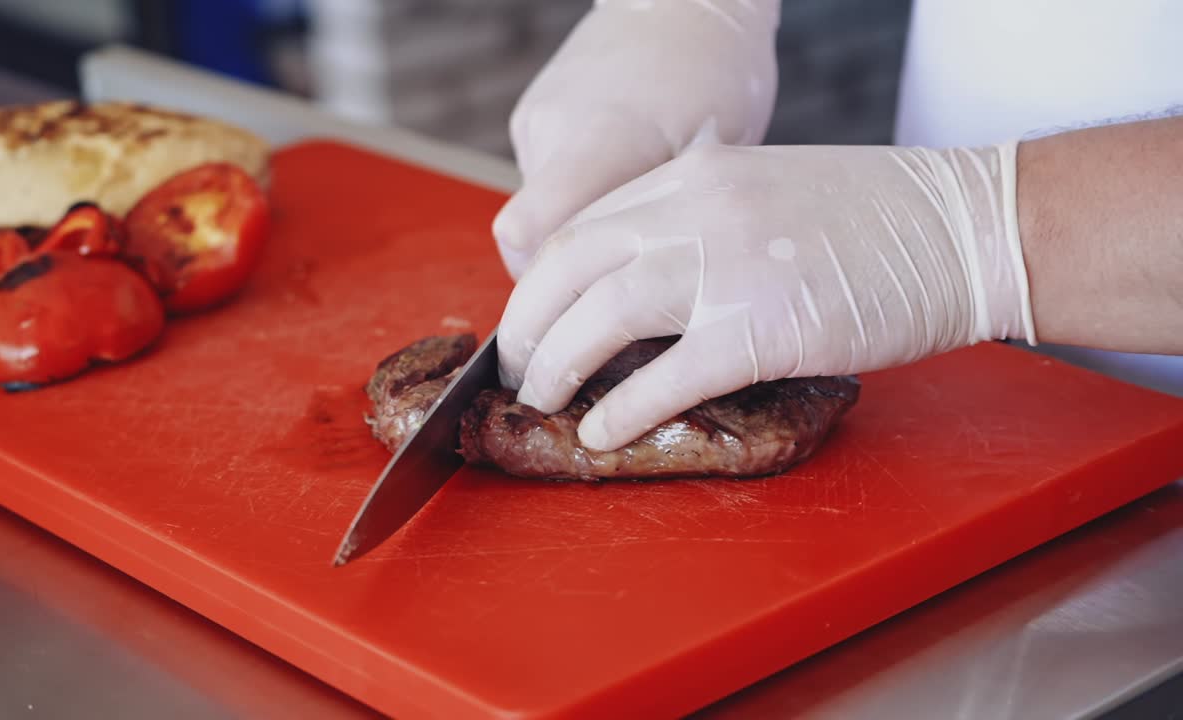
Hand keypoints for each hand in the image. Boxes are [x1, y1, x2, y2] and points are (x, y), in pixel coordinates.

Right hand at [492, 0, 780, 277]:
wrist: (684, 1)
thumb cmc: (717, 75)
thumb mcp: (712, 159)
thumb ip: (667, 225)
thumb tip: (648, 301)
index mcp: (602, 140)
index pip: (528, 237)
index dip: (542, 288)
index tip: (577, 309)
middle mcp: (555, 130)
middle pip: (531, 238)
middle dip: (566, 272)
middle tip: (618, 275)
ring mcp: (537, 120)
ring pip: (539, 212)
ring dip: (576, 230)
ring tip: (629, 214)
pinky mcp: (531, 114)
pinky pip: (544, 179)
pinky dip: (574, 195)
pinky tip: (616, 179)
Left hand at [497, 143, 1036, 450]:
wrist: (970, 226)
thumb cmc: (881, 217)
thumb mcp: (769, 186)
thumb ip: (702, 214)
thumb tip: (648, 268)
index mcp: (698, 172)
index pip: (585, 223)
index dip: (544, 278)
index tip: (533, 317)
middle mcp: (698, 209)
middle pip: (570, 264)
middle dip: (528, 323)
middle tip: (518, 367)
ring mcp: (728, 266)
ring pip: (602, 315)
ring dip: (558, 364)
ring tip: (541, 400)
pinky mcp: (763, 328)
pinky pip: (667, 377)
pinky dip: (622, 410)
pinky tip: (601, 432)